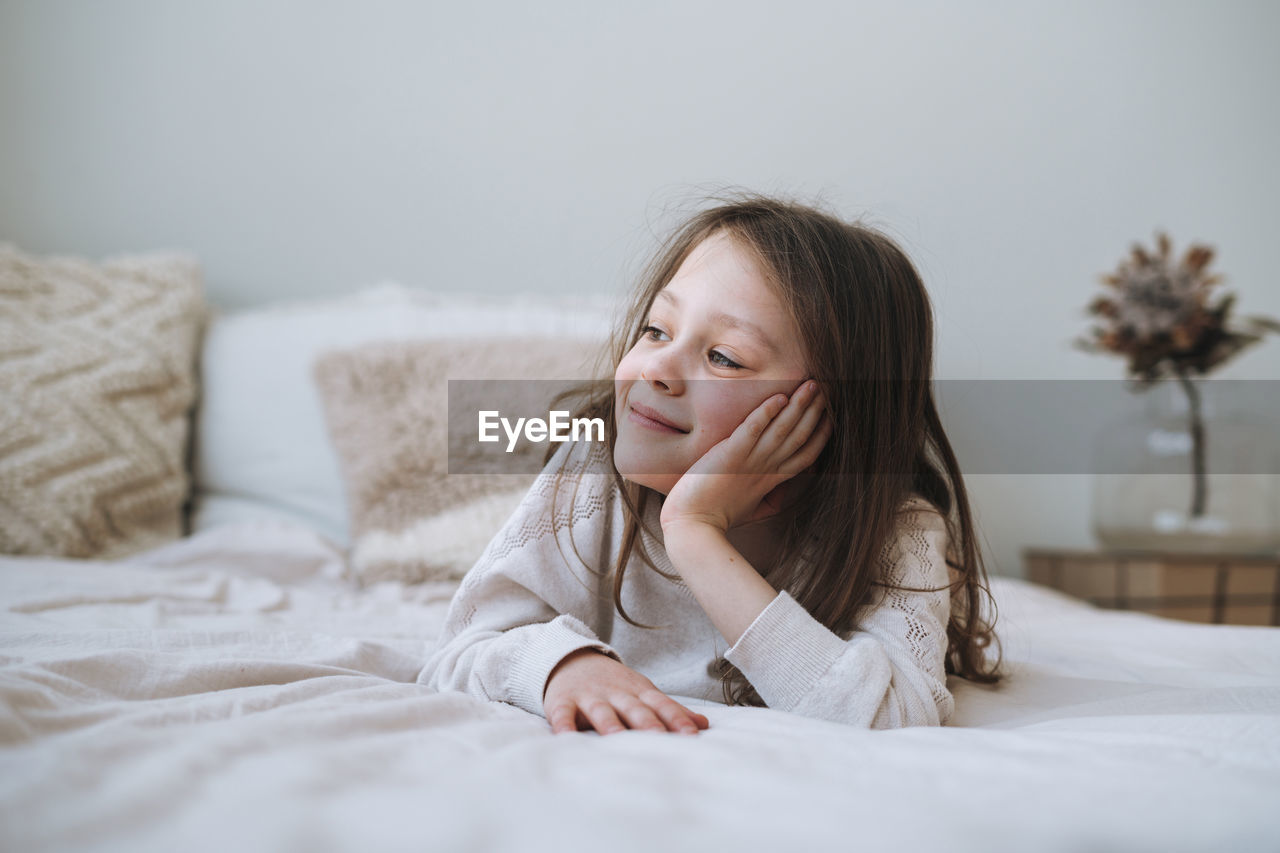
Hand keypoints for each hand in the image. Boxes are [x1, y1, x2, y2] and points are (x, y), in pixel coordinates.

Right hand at [543, 648, 710, 735]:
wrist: (571, 659)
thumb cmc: (614, 685)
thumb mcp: (643, 692)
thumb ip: (670, 710)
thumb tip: (703, 724)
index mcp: (638, 691)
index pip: (660, 704)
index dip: (676, 718)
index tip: (692, 735)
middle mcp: (616, 693)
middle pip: (634, 708)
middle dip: (647, 723)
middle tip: (659, 738)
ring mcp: (589, 696)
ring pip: (601, 711)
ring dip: (609, 724)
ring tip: (616, 738)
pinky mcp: (563, 701)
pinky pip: (563, 714)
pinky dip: (563, 725)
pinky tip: (566, 737)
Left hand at [660, 379, 831, 533]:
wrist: (691, 526)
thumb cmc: (715, 517)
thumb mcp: (749, 509)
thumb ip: (766, 500)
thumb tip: (780, 500)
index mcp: (771, 480)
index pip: (806, 454)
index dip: (821, 434)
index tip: (831, 415)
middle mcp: (766, 469)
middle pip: (799, 436)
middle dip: (815, 411)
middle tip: (826, 389)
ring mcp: (750, 461)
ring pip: (782, 429)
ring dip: (799, 406)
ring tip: (811, 385)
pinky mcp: (730, 455)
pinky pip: (752, 430)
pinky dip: (766, 413)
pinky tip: (779, 397)